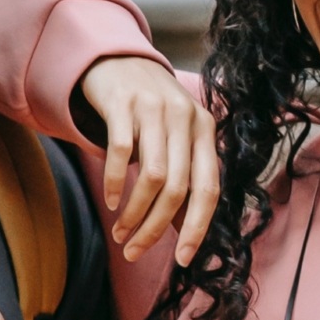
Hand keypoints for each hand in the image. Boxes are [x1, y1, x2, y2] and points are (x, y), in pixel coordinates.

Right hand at [77, 57, 217, 265]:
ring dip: (134, 213)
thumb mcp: (174, 139)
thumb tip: (183, 231)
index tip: (183, 259)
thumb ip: (183, 178)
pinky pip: (121, 152)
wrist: (119, 60)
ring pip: (152, 176)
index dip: (197, 227)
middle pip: (177, 189)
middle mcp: (185, 118)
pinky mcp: (123, 103)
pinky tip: (110, 202)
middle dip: (155, 229)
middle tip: (134, 251)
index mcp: (206, 130)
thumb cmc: (150, 111)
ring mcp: (155, 108)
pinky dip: (115, 183)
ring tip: (121, 233)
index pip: (209, 189)